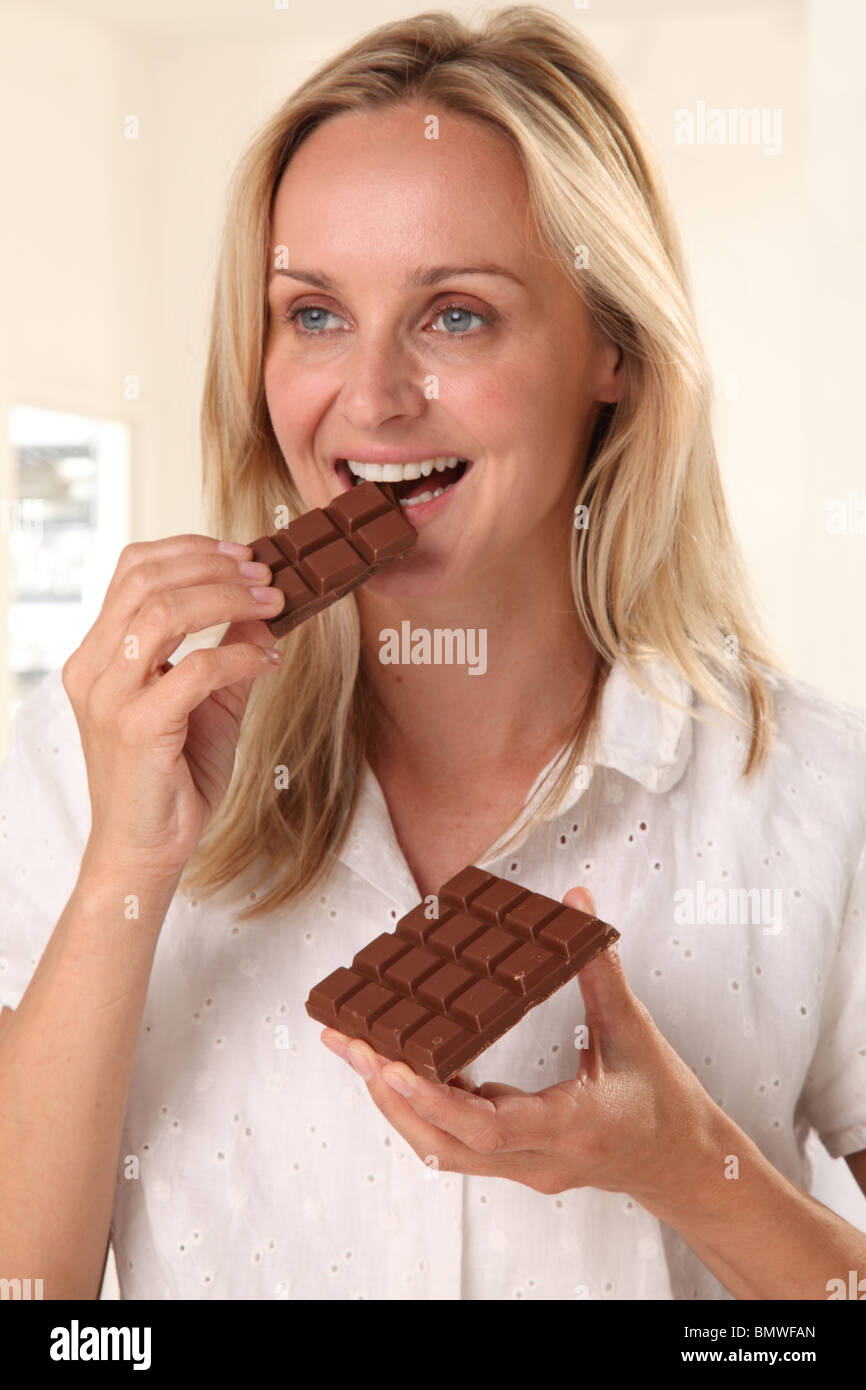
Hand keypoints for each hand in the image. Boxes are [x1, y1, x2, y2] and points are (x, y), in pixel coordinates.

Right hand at [62, 533, 285, 881]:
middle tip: (265, 577)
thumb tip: (265, 608)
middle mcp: (95, 669)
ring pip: (164, 612)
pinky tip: (269, 662)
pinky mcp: (139, 728)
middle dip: (214, 567)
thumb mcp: (208, 702)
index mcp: (100, 654)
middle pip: (146, 578)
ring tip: (273, 604)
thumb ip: (229, 652)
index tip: (242, 555)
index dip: (190, 551)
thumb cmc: (173, 777)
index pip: (132, 569)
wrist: (146, 850)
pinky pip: (195, 668)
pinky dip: (240, 655)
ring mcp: (111, 697)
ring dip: (229, 599)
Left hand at [320, 888, 727, 1205]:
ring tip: (359, 1052)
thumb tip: (574, 903)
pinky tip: (402, 1066)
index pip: (489, 1127)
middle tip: (350, 1045)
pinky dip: (424, 1106)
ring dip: (397, 1103)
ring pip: (443, 1151)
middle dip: (391, 1095)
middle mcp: (539, 1159)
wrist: (684, 1164)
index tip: (392, 1064)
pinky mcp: (514, 1163)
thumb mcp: (635, 1030)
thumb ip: (599, 967)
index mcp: (572, 1127)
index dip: (436, 1098)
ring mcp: (523, 1168)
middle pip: (446, 1145)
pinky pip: (456, 1143)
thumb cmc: (664, 1100)